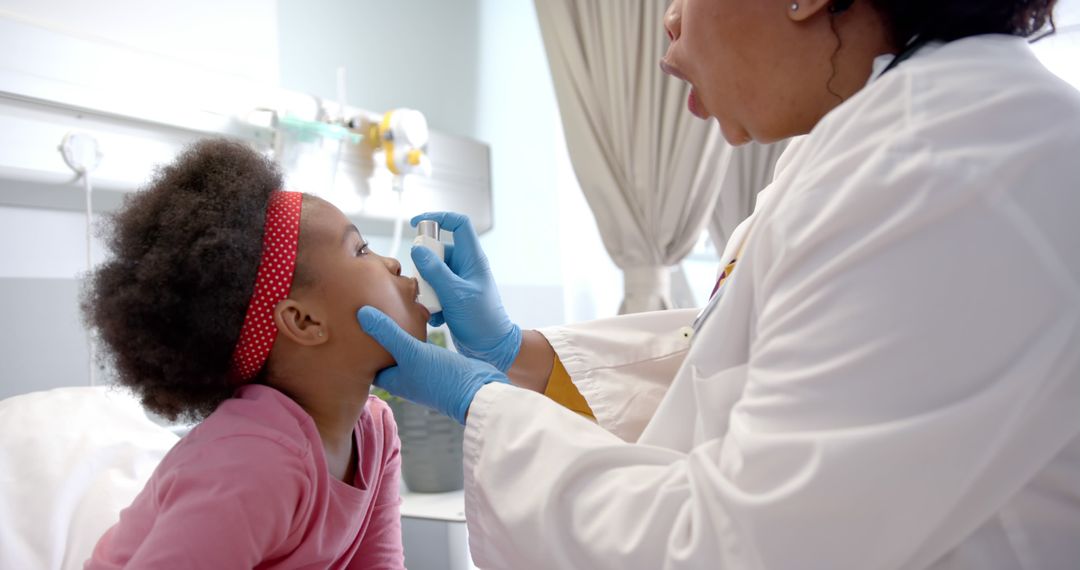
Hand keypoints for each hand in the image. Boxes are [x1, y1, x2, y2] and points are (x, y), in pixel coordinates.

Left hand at [358, 306, 507, 423]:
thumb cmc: (442, 378)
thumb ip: (387, 332)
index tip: (344, 320)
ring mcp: (418, 371)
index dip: (354, 343)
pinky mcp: (433, 363)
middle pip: (380, 352)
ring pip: (399, 347)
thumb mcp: (411, 352)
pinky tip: (412, 315)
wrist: (479, 391)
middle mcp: (402, 376)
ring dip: (392, 331)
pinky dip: (411, 331)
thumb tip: (361, 312)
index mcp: (391, 379)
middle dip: (371, 335)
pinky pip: (415, 344)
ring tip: (383, 307)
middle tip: (361, 308)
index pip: (364, 360)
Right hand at [411, 212, 521, 371]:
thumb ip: (435, 271)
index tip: (416, 223)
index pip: (458, 224)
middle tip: (423, 283)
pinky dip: (431, 302)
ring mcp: (458, 282)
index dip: (438, 217)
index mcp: (473, 259)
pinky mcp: (452, 297)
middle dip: (425, 266)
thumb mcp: (455, 294)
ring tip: (431, 305)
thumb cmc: (481, 320)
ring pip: (432, 273)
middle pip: (438, 250)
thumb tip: (417, 249)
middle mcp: (466, 267)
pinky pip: (433, 290)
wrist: (491, 349)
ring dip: (426, 288)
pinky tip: (437, 317)